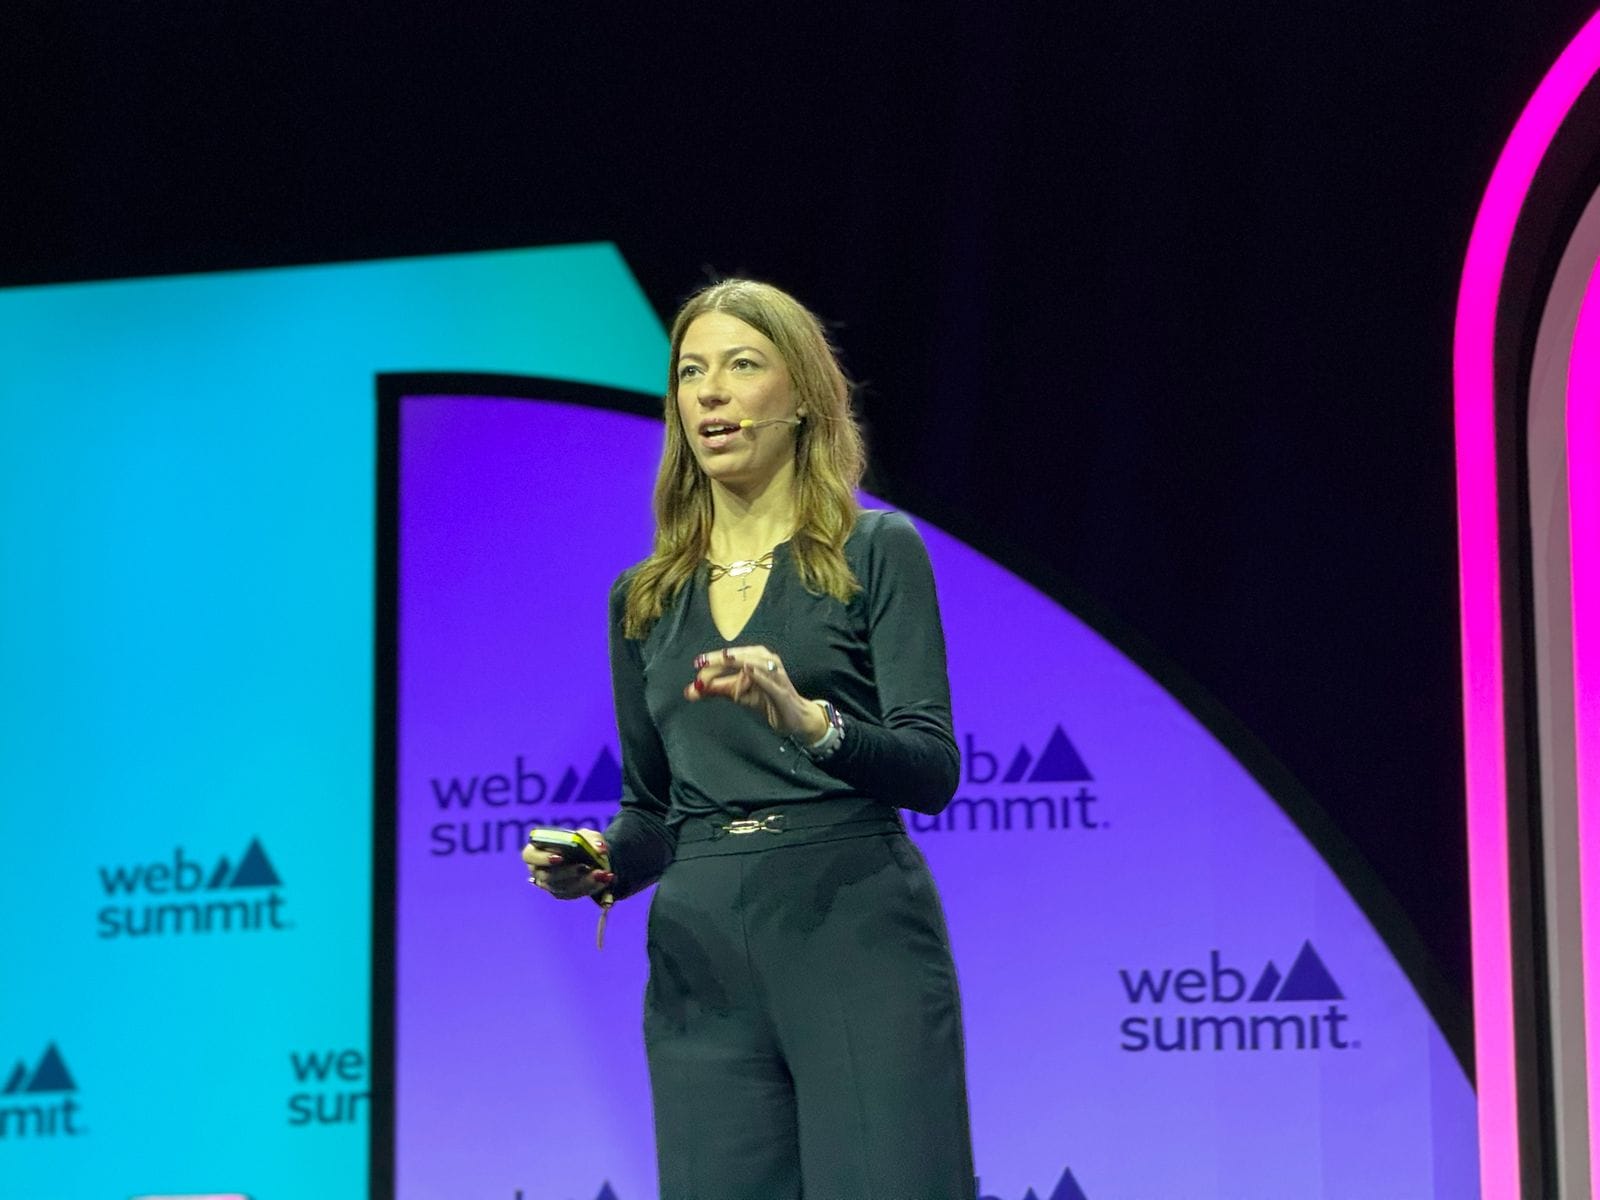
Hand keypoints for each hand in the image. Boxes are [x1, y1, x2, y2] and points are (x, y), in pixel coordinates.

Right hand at [520, 835, 613, 899]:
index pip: (530, 856)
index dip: (542, 858)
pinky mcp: (563, 893)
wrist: (591, 858)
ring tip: (601, 873)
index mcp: (536, 851)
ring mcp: (550, 884)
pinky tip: (604, 879)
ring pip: (563, 888)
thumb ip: (593, 839)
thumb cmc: (582, 843)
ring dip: (583, 881)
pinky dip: (591, 886)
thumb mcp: (588, 836)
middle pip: (547, 876)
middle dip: (566, 872)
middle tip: (583, 867)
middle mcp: (539, 870)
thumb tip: (600, 849)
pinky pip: (575, 893)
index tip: (560, 857)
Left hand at [683, 645, 828, 742]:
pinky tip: (748, 671)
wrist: (793, 717)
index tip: (697, 663)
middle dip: (721, 659)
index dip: (713, 659)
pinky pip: (770, 680)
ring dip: (739, 663)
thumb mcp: (736, 693)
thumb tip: (690, 691)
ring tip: (725, 659)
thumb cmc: (765, 699)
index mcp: (754, 657)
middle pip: (741, 655)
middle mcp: (766, 660)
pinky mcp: (782, 690)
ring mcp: (776, 674)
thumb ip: (715, 690)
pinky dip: (759, 675)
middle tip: (703, 663)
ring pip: (756, 663)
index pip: (731, 656)